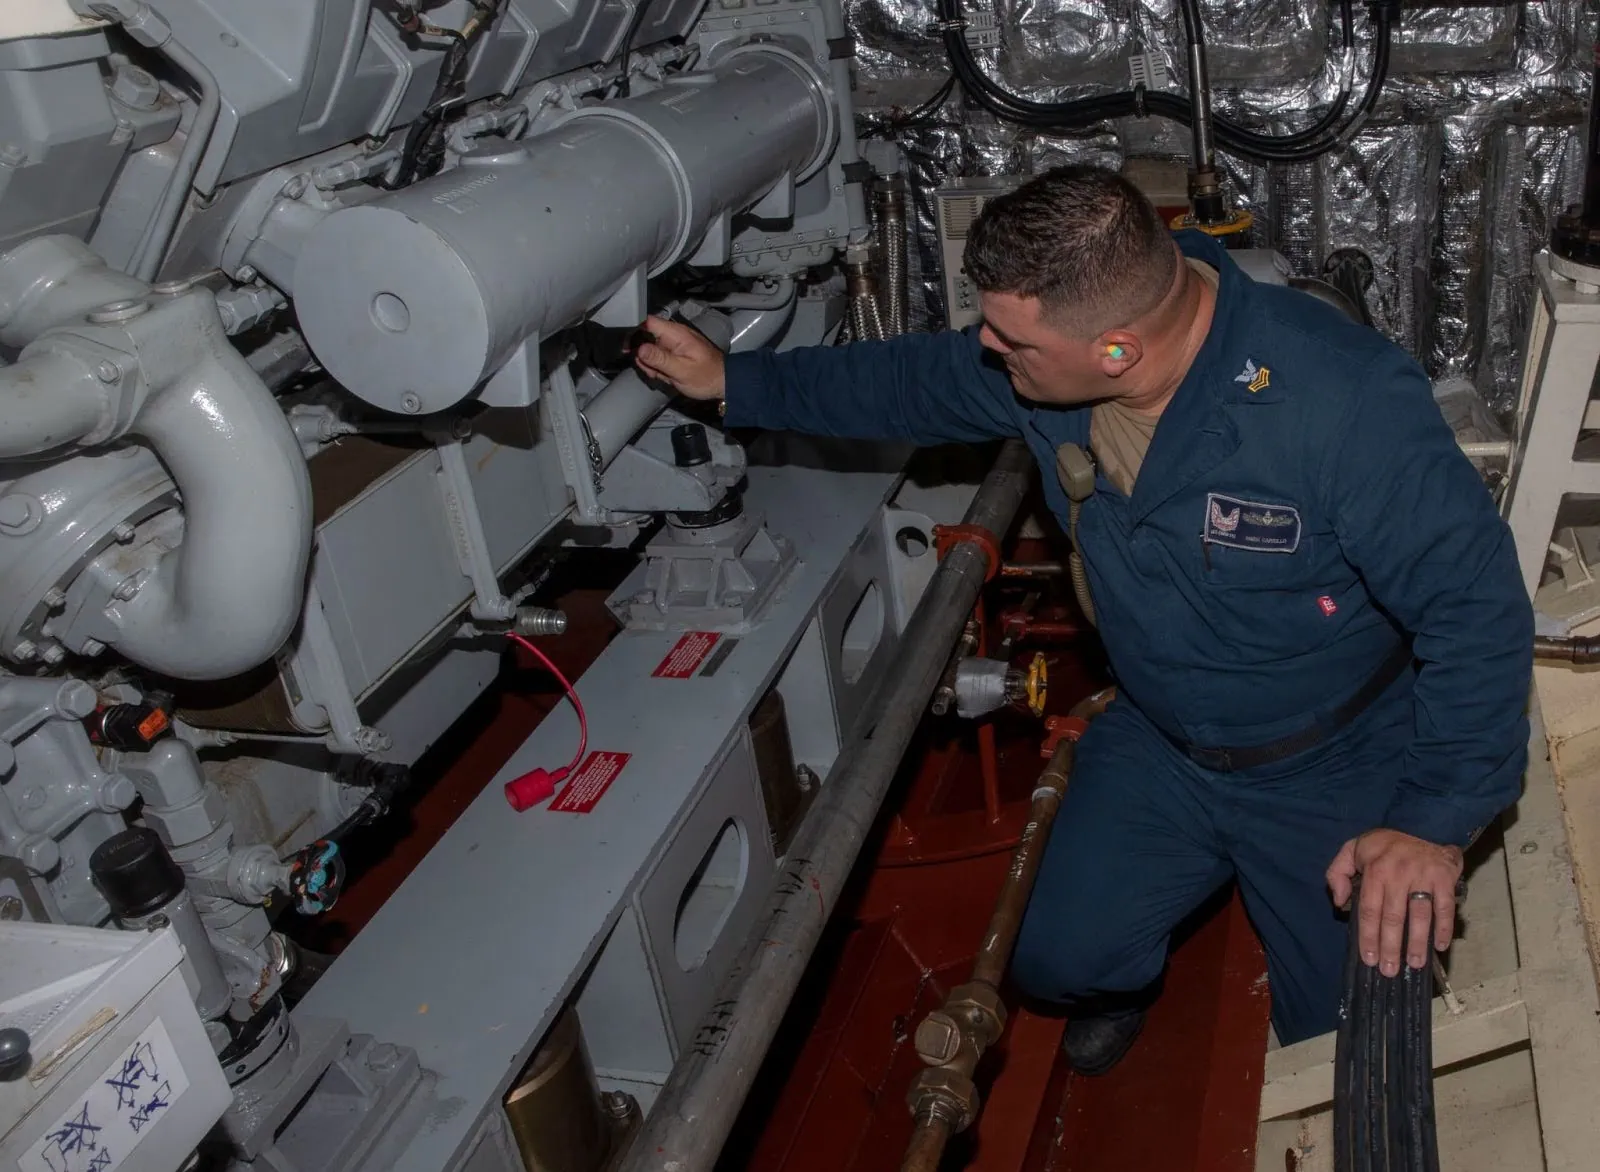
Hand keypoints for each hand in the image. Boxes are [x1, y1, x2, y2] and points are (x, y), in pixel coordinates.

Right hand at [632, 316, 725, 400]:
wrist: (724, 383)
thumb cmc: (707, 377)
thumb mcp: (681, 371)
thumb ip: (659, 359)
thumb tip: (640, 348)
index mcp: (676, 334)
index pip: (648, 322)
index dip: (636, 334)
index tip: (631, 350)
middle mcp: (674, 335)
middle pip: (646, 338)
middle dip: (644, 356)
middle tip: (654, 371)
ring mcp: (674, 343)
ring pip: (651, 349)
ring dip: (652, 364)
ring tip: (663, 375)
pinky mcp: (675, 352)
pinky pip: (659, 356)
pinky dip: (659, 367)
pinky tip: (667, 375)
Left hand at [1326, 829, 1462, 976]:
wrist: (1423, 825)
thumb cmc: (1384, 845)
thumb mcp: (1352, 849)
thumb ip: (1338, 873)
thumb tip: (1340, 902)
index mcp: (1375, 870)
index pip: (1369, 910)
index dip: (1369, 936)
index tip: (1369, 958)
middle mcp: (1399, 875)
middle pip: (1393, 917)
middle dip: (1390, 947)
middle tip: (1389, 970)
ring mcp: (1424, 877)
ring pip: (1420, 915)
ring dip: (1417, 942)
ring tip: (1414, 965)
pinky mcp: (1445, 878)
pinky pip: (1445, 907)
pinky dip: (1444, 927)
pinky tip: (1439, 946)